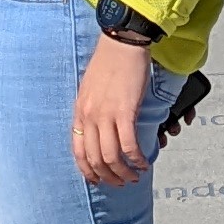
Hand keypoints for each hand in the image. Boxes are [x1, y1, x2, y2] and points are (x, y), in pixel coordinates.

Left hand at [73, 31, 152, 185]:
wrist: (122, 42)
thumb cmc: (110, 62)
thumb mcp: (91, 88)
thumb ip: (92, 110)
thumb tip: (99, 129)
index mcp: (80, 112)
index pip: (78, 152)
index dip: (88, 171)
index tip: (98, 181)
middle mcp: (89, 116)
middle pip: (95, 159)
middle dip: (109, 177)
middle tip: (122, 182)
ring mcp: (106, 114)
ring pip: (111, 157)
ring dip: (125, 172)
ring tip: (135, 175)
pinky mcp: (125, 111)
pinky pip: (129, 145)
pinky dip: (137, 159)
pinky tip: (144, 162)